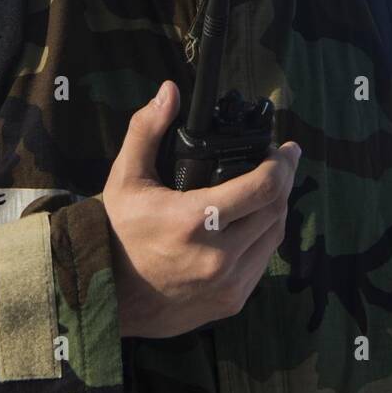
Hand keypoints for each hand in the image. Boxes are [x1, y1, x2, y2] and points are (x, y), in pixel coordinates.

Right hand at [103, 80, 300, 338]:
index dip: (282, 164)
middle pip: (276, 209)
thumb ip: (147, 130)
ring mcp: (228, 284)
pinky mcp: (232, 302)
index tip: (284, 148)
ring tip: (269, 188)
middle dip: (283, 181)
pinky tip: (254, 221)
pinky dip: (263, 237)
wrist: (107, 298)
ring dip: (277, 208)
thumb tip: (170, 91)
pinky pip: (262, 262)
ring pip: (274, 236)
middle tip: (279, 162)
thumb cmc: (117, 232)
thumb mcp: (125, 177)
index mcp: (195, 221)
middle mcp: (218, 257)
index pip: (263, 187)